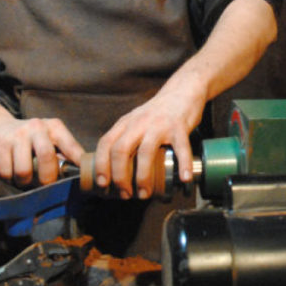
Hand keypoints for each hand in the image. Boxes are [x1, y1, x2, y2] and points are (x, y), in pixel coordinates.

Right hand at [0, 117, 83, 186]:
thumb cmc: (27, 140)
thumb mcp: (47, 141)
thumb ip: (60, 155)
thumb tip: (74, 175)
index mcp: (54, 127)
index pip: (71, 147)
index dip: (79, 164)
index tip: (84, 178)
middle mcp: (38, 126)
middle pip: (47, 157)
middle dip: (46, 179)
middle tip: (42, 184)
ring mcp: (18, 133)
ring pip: (24, 171)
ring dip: (23, 182)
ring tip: (23, 177)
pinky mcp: (0, 142)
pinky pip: (6, 172)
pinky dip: (8, 178)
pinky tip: (9, 170)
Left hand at [94, 77, 206, 198]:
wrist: (182, 91)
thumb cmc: (157, 113)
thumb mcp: (134, 121)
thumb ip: (124, 139)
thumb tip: (115, 171)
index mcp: (126, 123)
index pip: (105, 143)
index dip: (101, 165)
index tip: (103, 184)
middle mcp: (139, 123)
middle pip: (121, 150)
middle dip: (119, 176)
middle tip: (124, 194)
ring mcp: (159, 125)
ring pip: (145, 152)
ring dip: (143, 177)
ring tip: (144, 194)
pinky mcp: (179, 127)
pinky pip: (181, 148)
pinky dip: (182, 165)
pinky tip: (184, 178)